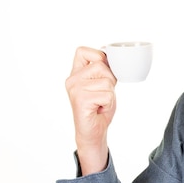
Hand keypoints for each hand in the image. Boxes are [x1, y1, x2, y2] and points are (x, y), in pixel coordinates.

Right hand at [65, 46, 116, 174]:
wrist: (93, 131)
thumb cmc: (99, 107)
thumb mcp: (102, 84)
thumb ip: (103, 70)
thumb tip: (111, 53)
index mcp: (75, 73)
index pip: (83, 51)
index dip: (98, 57)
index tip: (102, 73)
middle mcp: (72, 79)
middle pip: (101, 65)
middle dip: (110, 80)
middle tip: (102, 94)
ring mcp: (75, 89)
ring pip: (107, 81)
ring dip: (110, 94)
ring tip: (100, 102)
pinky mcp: (81, 99)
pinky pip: (107, 94)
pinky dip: (108, 103)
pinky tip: (99, 108)